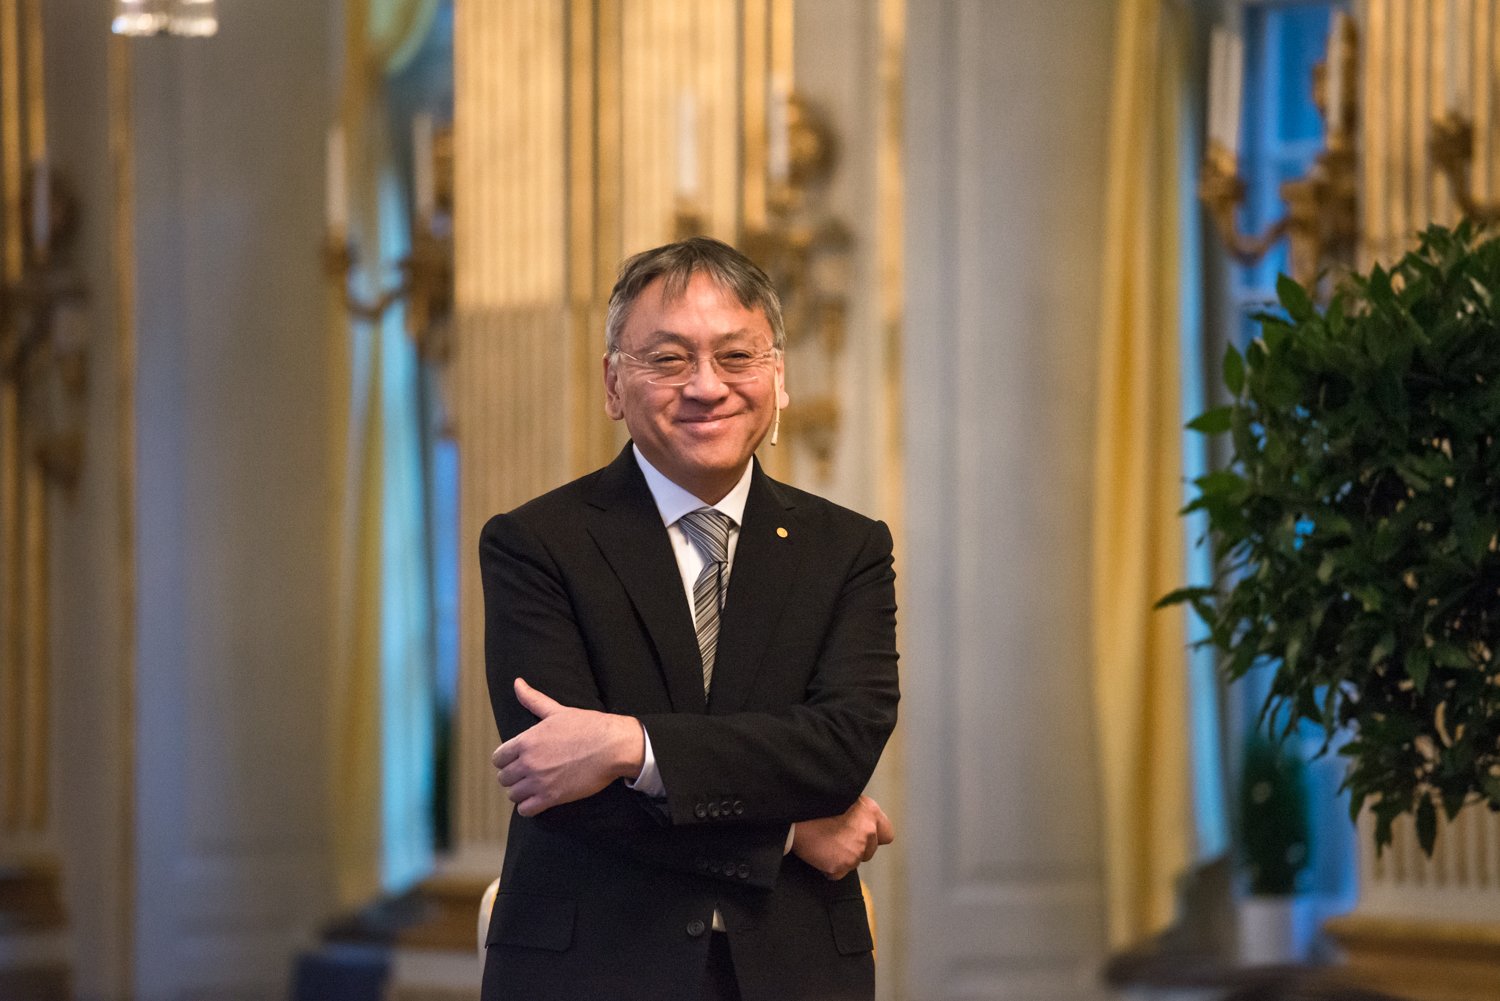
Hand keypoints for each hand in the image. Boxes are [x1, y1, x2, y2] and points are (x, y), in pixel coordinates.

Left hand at [492, 678, 643, 816]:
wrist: (612, 745)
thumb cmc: (587, 726)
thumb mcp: (557, 711)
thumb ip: (533, 699)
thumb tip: (517, 683)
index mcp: (526, 740)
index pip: (498, 758)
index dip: (506, 760)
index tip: (517, 761)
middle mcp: (528, 762)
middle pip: (503, 778)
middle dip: (514, 776)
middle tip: (527, 774)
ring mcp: (539, 781)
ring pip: (513, 795)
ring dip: (521, 792)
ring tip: (533, 787)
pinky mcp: (552, 797)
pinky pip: (526, 810)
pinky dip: (529, 807)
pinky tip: (538, 800)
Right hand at [791, 795, 893, 879]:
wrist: (793, 811)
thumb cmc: (815, 801)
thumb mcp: (843, 797)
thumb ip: (858, 813)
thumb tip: (860, 824)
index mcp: (871, 812)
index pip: (887, 834)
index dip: (873, 838)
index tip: (861, 836)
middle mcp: (868, 831)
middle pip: (868, 852)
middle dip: (854, 849)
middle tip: (834, 839)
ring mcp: (855, 850)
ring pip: (852, 863)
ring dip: (839, 858)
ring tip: (823, 843)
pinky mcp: (841, 865)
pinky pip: (836, 874)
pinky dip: (827, 868)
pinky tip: (817, 852)